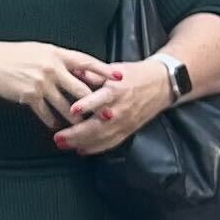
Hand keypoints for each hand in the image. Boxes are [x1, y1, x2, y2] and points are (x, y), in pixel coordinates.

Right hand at [0, 40, 120, 122]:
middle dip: (95, 102)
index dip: (103, 70)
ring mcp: (41, 83)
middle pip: (80, 88)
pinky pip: (46, 112)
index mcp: (56, 54)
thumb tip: (79, 67)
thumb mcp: (40, 50)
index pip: (86, 62)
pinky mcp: (30, 96)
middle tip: (107, 111)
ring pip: (65, 105)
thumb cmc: (16, 55)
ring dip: (75, 118)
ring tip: (84, 126)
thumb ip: (60, 59)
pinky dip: (52, 120)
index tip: (118, 77)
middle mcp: (52, 68)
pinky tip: (56, 126)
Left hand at [53, 59, 177, 156]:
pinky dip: (96, 148)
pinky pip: (111, 142)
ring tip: (64, 145)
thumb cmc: (135, 75)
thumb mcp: (114, 69)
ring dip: (82, 143)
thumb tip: (73, 70)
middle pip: (98, 125)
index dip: (87, 105)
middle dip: (76, 133)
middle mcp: (121, 109)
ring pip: (102, 137)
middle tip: (58, 137)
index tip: (72, 110)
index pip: (101, 99)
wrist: (161, 85)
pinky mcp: (129, 130)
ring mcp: (125, 122)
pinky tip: (82, 150)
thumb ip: (93, 73)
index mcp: (117, 90)